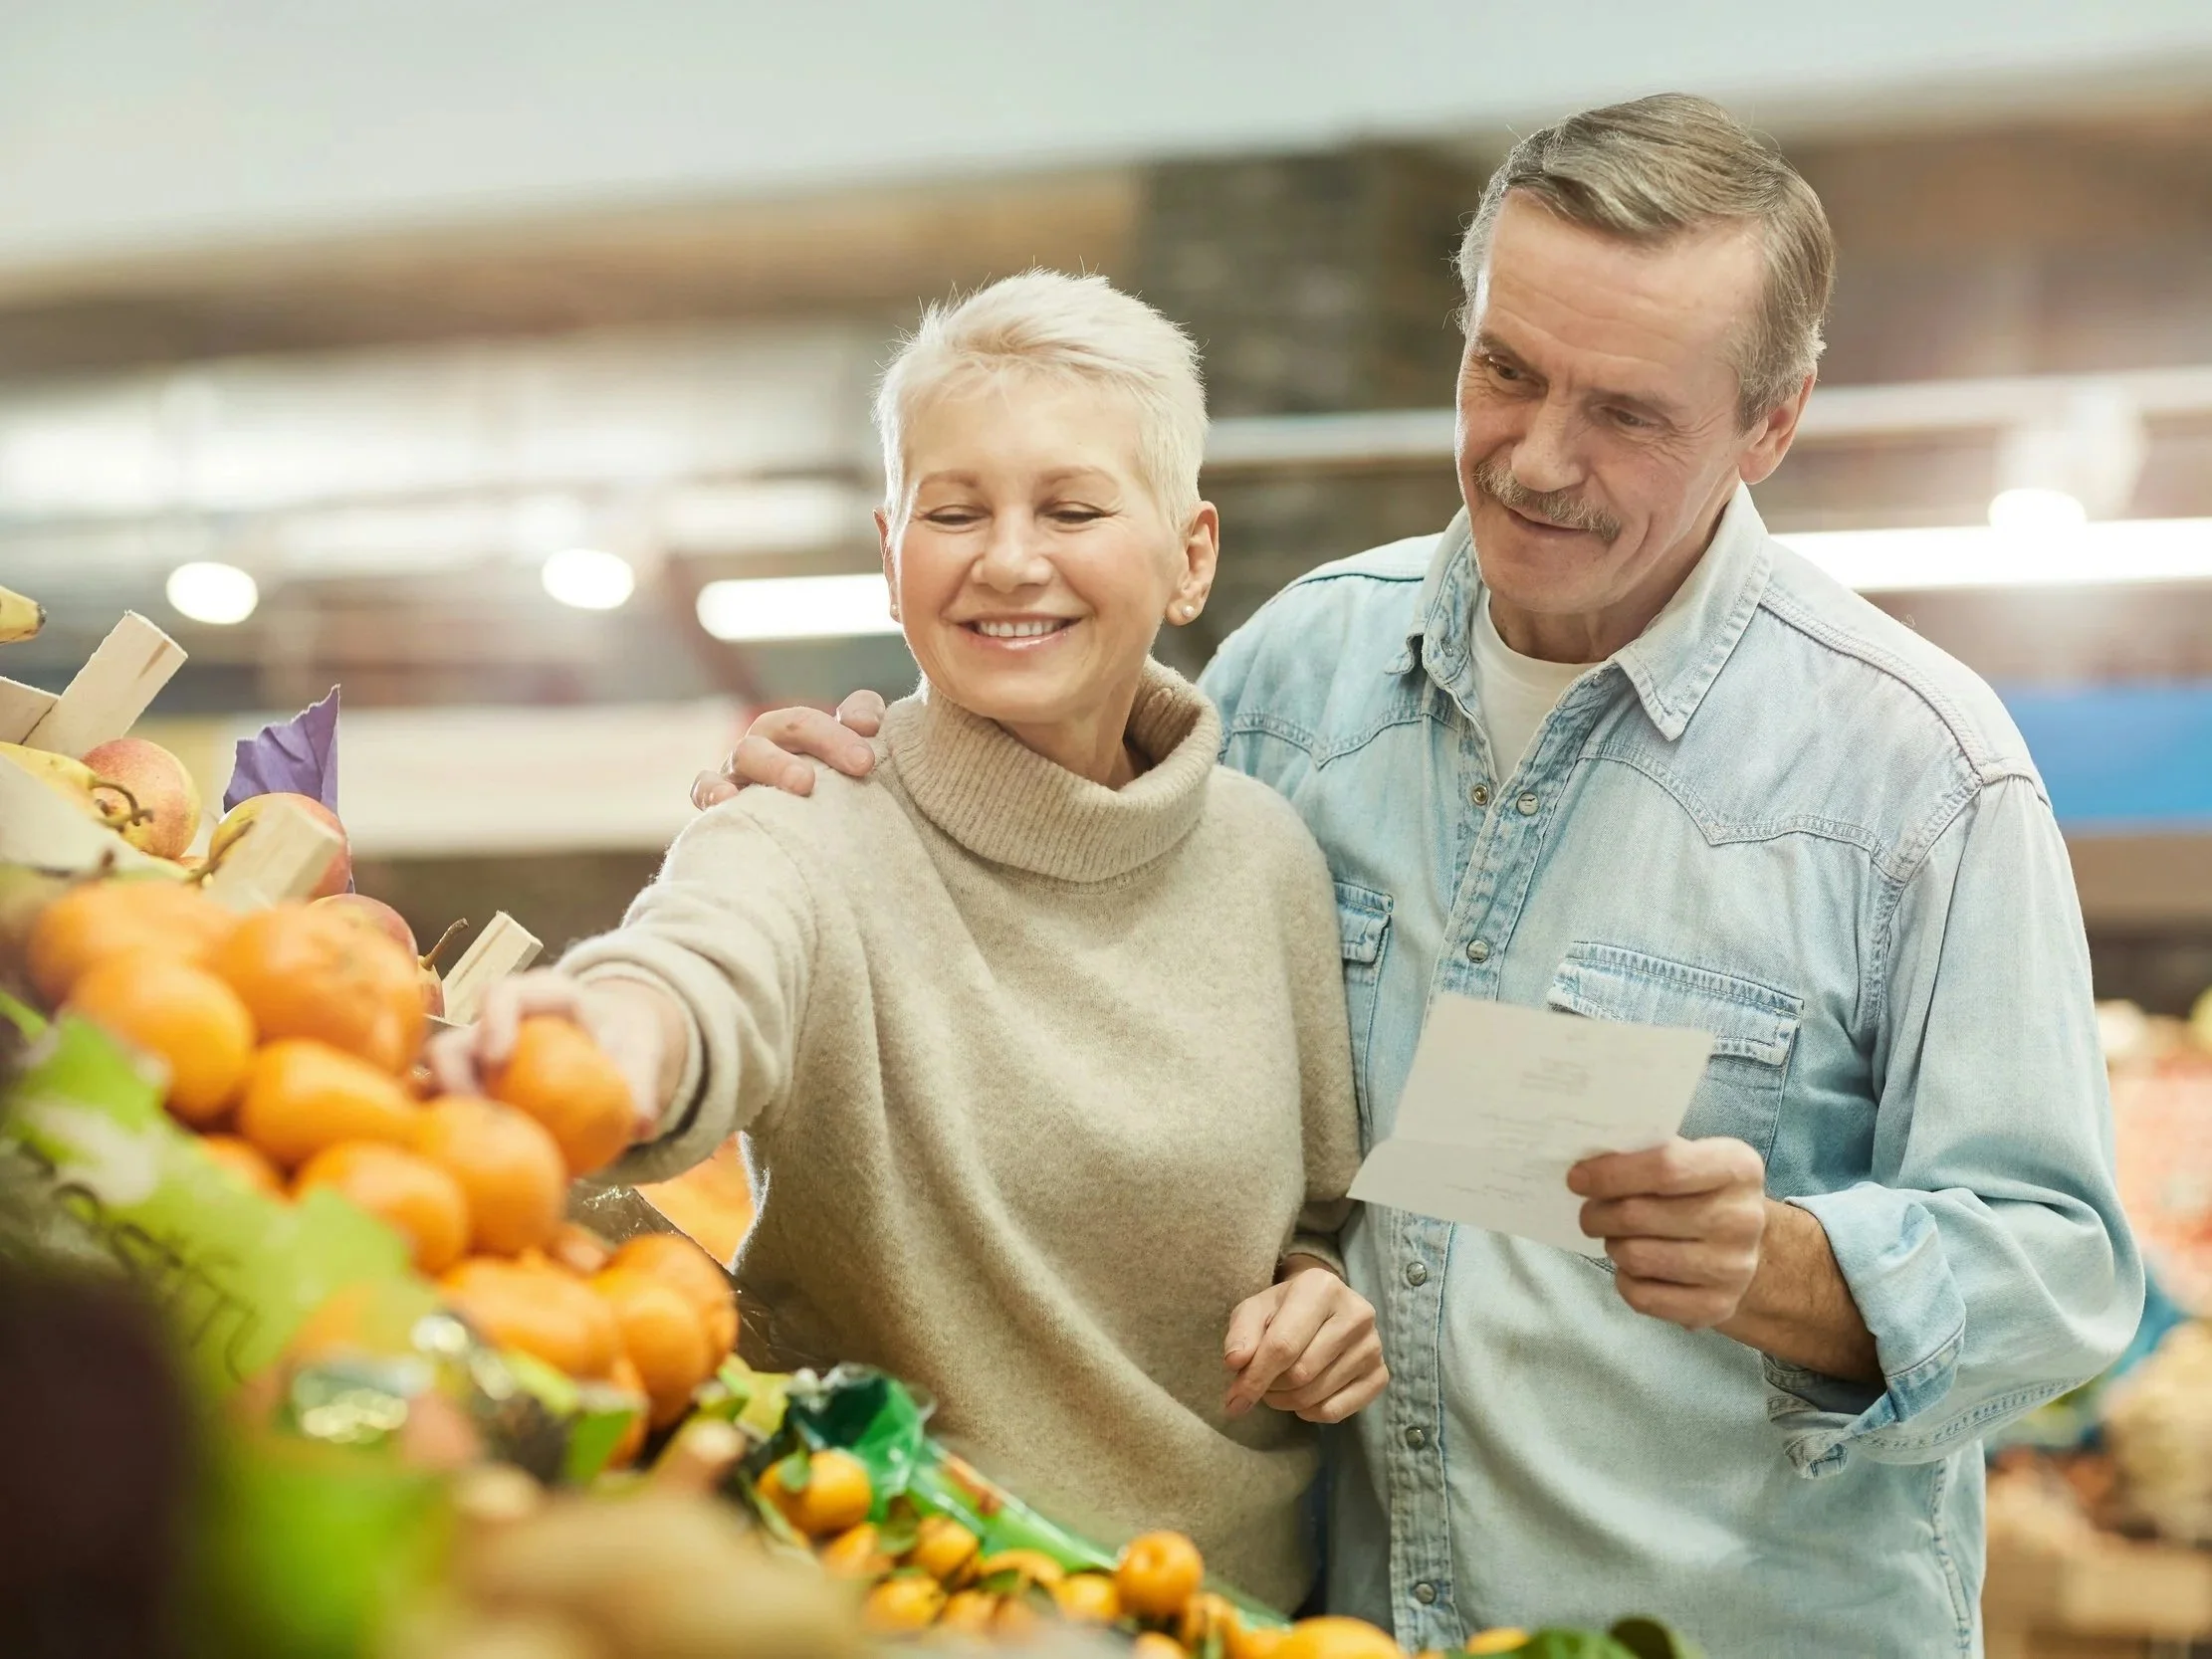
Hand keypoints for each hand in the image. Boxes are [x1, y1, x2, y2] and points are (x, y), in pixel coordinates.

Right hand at [424, 969, 667, 1142]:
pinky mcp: (472, 1093)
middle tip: (473, 1117)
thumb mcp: (642, 1055)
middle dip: (452, 1075)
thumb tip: (643, 1124)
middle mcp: (497, 1027)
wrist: (615, 1045)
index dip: (494, 1020)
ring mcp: (477, 1063)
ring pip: (437, 1082)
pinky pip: (448, 1114)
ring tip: (454, 1151)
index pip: (506, 993)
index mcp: (542, 998)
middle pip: (455, 1039)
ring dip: (438, 1112)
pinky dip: (450, 1138)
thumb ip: (644, 1084)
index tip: (497, 1060)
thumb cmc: (625, 1044)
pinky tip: (461, 1173)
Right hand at [691, 692, 886, 808]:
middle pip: (792, 724)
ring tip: (805, 785)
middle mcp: (772, 744)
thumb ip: (873, 740)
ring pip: (750, 752)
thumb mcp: (861, 778)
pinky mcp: (718, 802)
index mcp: (808, 733)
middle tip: (862, 765)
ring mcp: (742, 771)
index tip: (878, 754)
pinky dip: (713, 789)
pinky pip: (704, 788)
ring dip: (777, 764)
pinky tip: (730, 802)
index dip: (855, 719)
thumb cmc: (839, 813)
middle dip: (828, 739)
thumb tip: (867, 723)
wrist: (812, 865)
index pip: (838, 712)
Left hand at [1222, 1259, 1387, 1423]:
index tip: (1234, 1401)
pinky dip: (1309, 1412)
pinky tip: (1302, 1397)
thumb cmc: (1283, 1311)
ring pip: (1316, 1395)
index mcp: (1322, 1287)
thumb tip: (1236, 1363)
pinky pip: (1336, 1411)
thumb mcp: (1254, 1311)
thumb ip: (1241, 1334)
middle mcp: (1356, 1313)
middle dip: (1270, 1388)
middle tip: (1258, 1384)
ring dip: (1286, 1401)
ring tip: (1277, 1386)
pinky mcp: (1380, 1374)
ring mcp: (1373, 1345)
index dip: (1254, 1378)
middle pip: (1300, 1374)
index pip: (1283, 1346)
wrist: (1322, 1310)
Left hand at [1570, 1136, 1768, 1328]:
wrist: (1748, 1248)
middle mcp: (1741, 1219)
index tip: (1576, 1178)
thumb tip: (1588, 1167)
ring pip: (1636, 1257)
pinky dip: (1624, 1280)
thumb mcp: (1691, 1157)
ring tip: (1616, 1237)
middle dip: (1598, 1213)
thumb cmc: (1702, 1192)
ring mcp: (1733, 1268)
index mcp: (1736, 1168)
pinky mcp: (1717, 1307)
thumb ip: (1647, 1154)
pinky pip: (1642, 1297)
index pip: (1664, 1168)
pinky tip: (1633, 1267)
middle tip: (1590, 1213)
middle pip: (1638, 1215)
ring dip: (1612, 1245)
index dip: (1610, 1174)